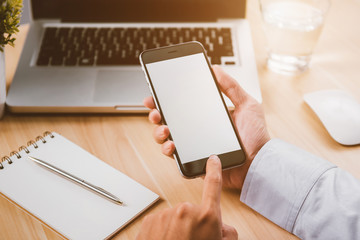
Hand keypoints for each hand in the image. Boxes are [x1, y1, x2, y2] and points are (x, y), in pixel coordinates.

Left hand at [136, 156, 237, 239]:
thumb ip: (226, 234)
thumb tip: (224, 228)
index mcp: (207, 216)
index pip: (213, 186)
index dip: (214, 171)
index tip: (213, 160)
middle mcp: (186, 210)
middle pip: (193, 212)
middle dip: (194, 224)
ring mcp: (166, 214)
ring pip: (176, 219)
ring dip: (177, 229)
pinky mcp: (151, 220)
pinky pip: (161, 223)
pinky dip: (163, 232)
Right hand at [144, 65, 269, 188]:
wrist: (260, 162)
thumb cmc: (256, 136)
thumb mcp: (247, 104)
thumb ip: (231, 86)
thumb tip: (215, 68)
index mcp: (206, 117)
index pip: (181, 107)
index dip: (165, 101)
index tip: (154, 94)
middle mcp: (197, 131)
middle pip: (169, 122)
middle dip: (156, 115)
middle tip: (155, 111)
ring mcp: (195, 147)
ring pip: (167, 139)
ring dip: (159, 133)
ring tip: (164, 129)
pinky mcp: (196, 162)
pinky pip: (176, 158)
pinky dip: (169, 151)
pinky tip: (172, 145)